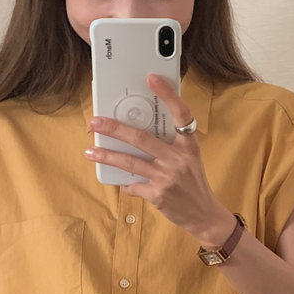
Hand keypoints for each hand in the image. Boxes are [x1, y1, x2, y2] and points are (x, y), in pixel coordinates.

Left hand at [84, 73, 229, 239]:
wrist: (203, 214)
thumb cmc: (193, 182)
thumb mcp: (189, 159)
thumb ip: (170, 145)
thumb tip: (136, 132)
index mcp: (188, 145)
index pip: (181, 113)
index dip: (167, 94)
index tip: (152, 78)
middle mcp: (179, 158)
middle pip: (141, 138)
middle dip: (115, 129)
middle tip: (95, 122)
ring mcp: (168, 177)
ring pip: (130, 162)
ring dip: (107, 156)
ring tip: (90, 151)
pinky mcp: (158, 195)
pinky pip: (133, 185)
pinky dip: (126, 184)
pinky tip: (123, 182)